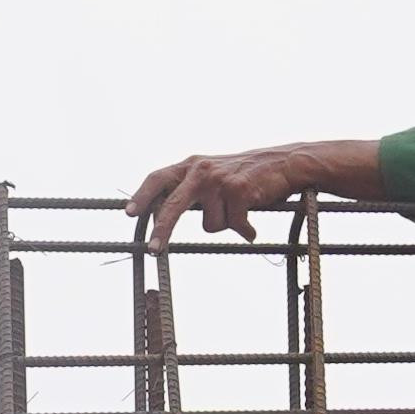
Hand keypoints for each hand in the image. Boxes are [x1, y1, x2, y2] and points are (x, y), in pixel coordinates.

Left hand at [130, 146, 306, 238]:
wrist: (285, 163)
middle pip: (173, 206)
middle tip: (153, 251)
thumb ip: (190, 189)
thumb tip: (163, 214)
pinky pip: (235, 225)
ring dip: (226, 223)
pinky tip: (252, 221)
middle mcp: (201, 171)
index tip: (129, 213)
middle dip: (162, 231)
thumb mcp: (212, 174)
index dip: (142, 196)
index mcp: (191, 166)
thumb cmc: (246, 174)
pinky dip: (245, 229)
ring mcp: (219, 180)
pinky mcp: (239, 190)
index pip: (157, 178)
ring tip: (239, 208)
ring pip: (210, 224)